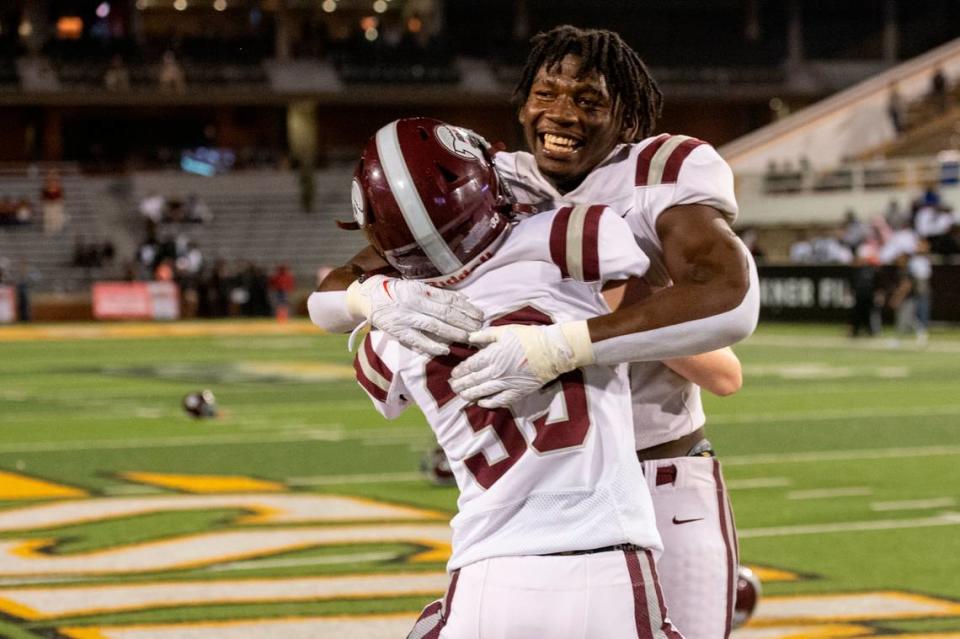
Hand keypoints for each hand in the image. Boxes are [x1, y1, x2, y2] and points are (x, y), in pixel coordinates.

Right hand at [347, 275, 482, 355]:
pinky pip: (417, 340)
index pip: (449, 300)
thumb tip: (464, 297)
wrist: (370, 297)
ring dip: (453, 332)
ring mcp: (406, 317)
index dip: (466, 308)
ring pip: (434, 326)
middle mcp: (415, 302)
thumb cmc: (398, 291)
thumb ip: (439, 294)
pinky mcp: (398, 331)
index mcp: (421, 290)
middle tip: (478, 328)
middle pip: (445, 313)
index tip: (479, 315)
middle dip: (464, 321)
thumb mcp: (418, 287)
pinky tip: (445, 350)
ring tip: (467, 337)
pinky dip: (432, 346)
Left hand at [449, 322, 592, 407]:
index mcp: (493, 355)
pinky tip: (481, 403)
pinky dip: (489, 402)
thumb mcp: (505, 330)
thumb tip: (470, 338)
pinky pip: (500, 400)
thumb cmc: (528, 338)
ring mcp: (507, 383)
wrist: (551, 351)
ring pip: (484, 391)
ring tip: (462, 396)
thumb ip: (486, 335)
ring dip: (471, 394)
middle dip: (462, 384)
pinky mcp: (517, 391)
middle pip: (474, 380)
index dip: (461, 370)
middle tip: (453, 387)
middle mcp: (497, 371)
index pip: (471, 365)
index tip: (454, 374)